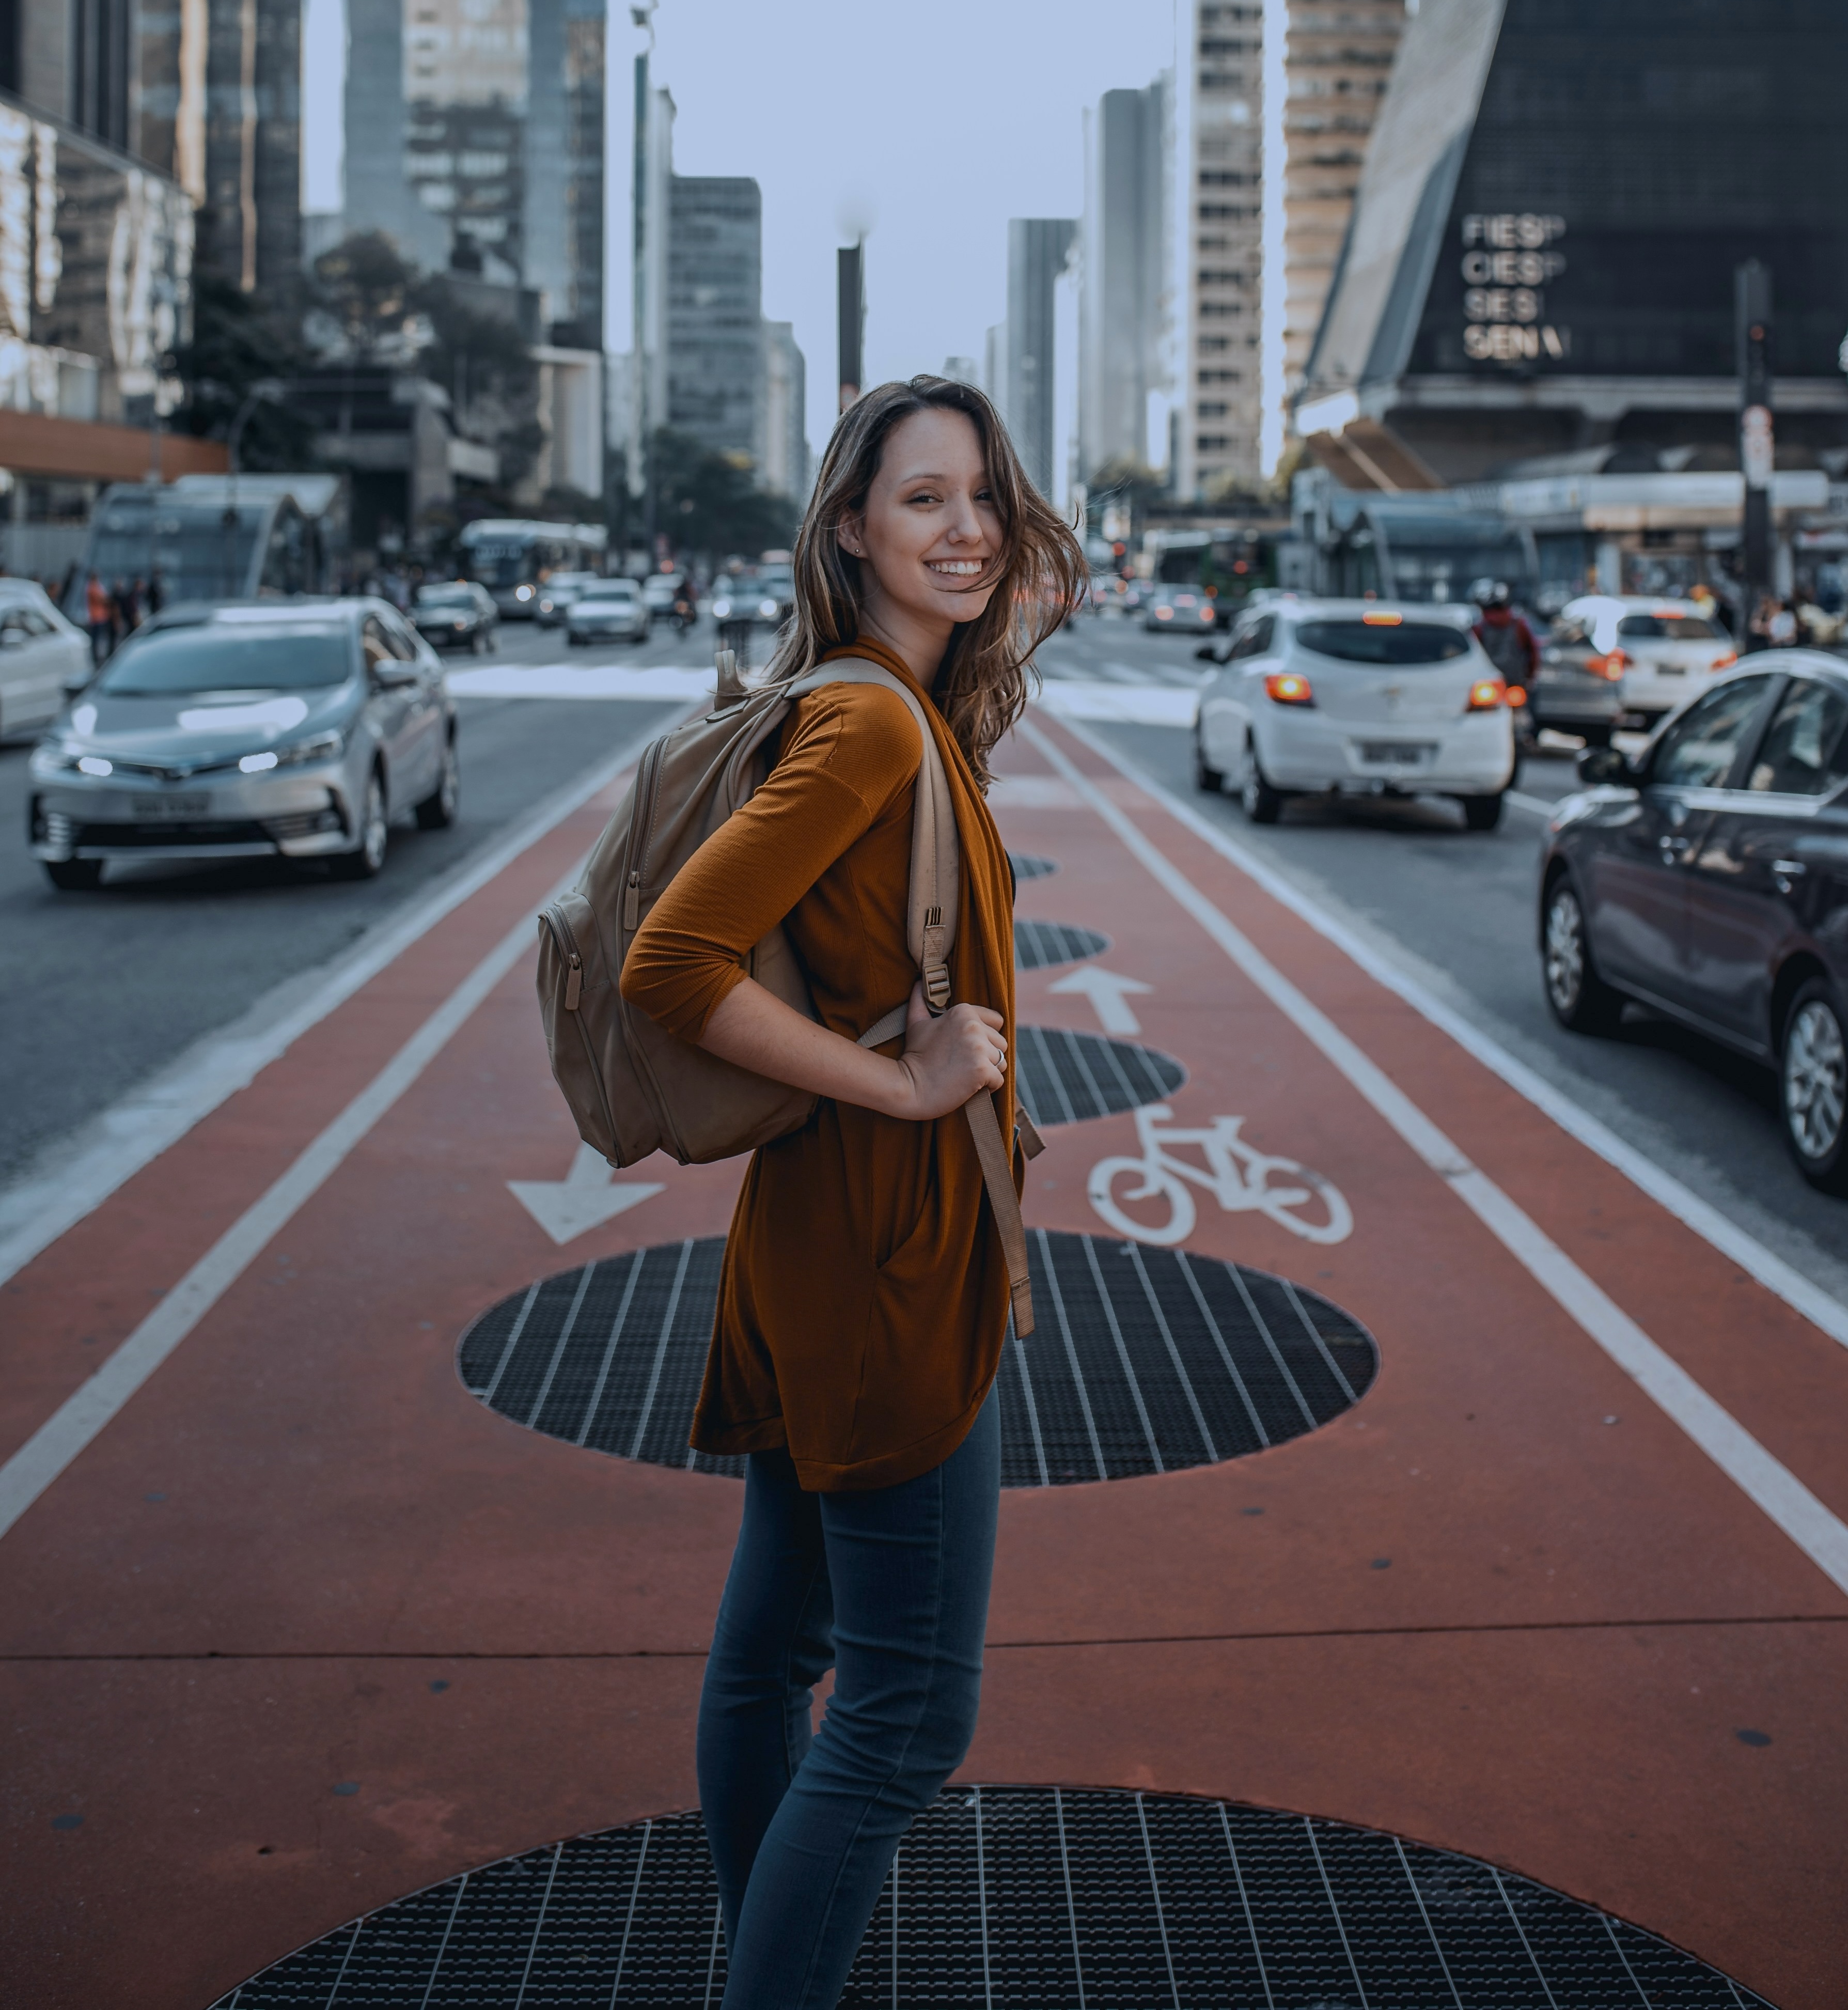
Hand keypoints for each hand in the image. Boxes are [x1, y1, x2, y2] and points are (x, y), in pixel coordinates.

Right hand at [885, 981, 1006, 1119]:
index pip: (997, 1021)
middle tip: (963, 1064)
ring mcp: (978, 1048)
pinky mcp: (982, 1070)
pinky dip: (988, 1086)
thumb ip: (921, 1001)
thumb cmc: (914, 1056)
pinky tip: (969, 1086)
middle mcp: (974, 1026)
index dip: (985, 1037)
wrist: (908, 1087)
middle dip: (987, 1056)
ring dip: (989, 1071)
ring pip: (1002, 1062)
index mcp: (963, 1012)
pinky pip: (999, 1080)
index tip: (966, 1047)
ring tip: (966, 1074)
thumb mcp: (916, 1023)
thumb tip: (919, 982)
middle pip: (1001, 1043)